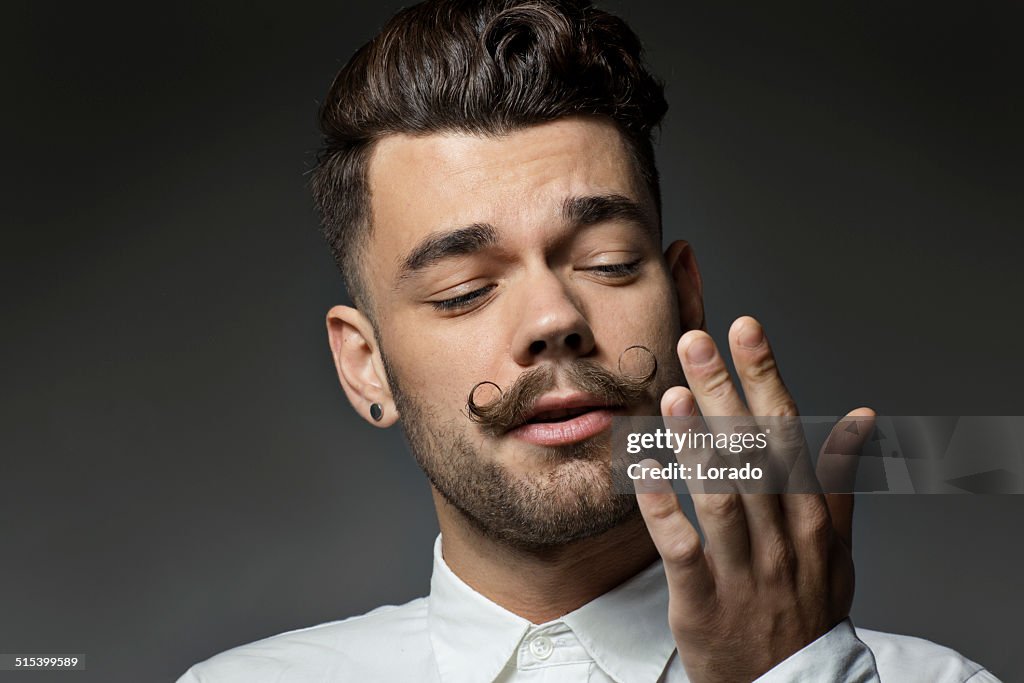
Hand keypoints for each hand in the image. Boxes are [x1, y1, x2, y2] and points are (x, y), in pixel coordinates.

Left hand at [634, 316, 874, 682]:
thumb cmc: (807, 610)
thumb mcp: (838, 547)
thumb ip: (839, 480)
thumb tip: (859, 417)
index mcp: (810, 516)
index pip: (788, 431)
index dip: (765, 377)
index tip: (746, 330)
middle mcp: (781, 536)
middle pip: (752, 452)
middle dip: (725, 392)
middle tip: (696, 340)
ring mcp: (744, 568)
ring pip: (721, 494)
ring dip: (696, 442)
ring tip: (671, 393)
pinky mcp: (704, 598)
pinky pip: (681, 545)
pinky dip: (662, 504)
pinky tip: (641, 465)